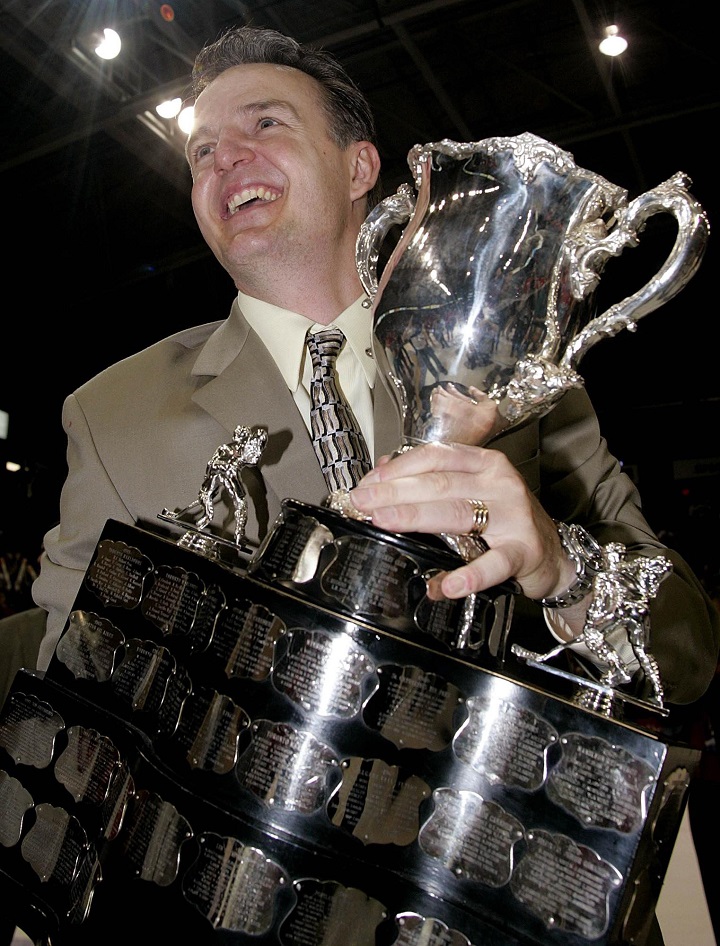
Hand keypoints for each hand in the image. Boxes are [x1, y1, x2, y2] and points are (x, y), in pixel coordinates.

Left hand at [350, 441, 577, 601]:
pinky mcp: (523, 551)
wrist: (553, 554)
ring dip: (417, 517)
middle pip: (439, 482)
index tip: (367, 483)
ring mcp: (513, 516)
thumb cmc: (505, 520)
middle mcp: (499, 482)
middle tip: (362, 503)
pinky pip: (494, 563)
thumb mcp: (473, 492)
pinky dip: (470, 574)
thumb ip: (433, 483)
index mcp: (483, 462)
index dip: (397, 468)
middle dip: (395, 492)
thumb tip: (381, 477)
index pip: (435, 456)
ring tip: (385, 523)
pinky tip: (447, 584)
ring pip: (459, 512)